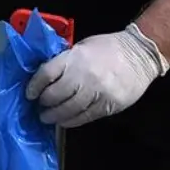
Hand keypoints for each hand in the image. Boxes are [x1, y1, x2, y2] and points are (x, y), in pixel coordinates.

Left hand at [25, 23, 168, 127]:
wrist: (140, 54)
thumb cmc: (108, 48)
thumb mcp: (82, 47)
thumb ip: (65, 61)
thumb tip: (47, 78)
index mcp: (75, 57)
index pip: (46, 73)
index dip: (34, 86)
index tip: (29, 94)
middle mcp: (84, 75)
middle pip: (55, 95)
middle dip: (44, 103)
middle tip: (39, 107)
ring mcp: (97, 91)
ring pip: (68, 110)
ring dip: (55, 116)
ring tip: (47, 117)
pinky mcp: (108, 105)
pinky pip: (85, 117)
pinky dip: (72, 121)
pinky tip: (65, 121)